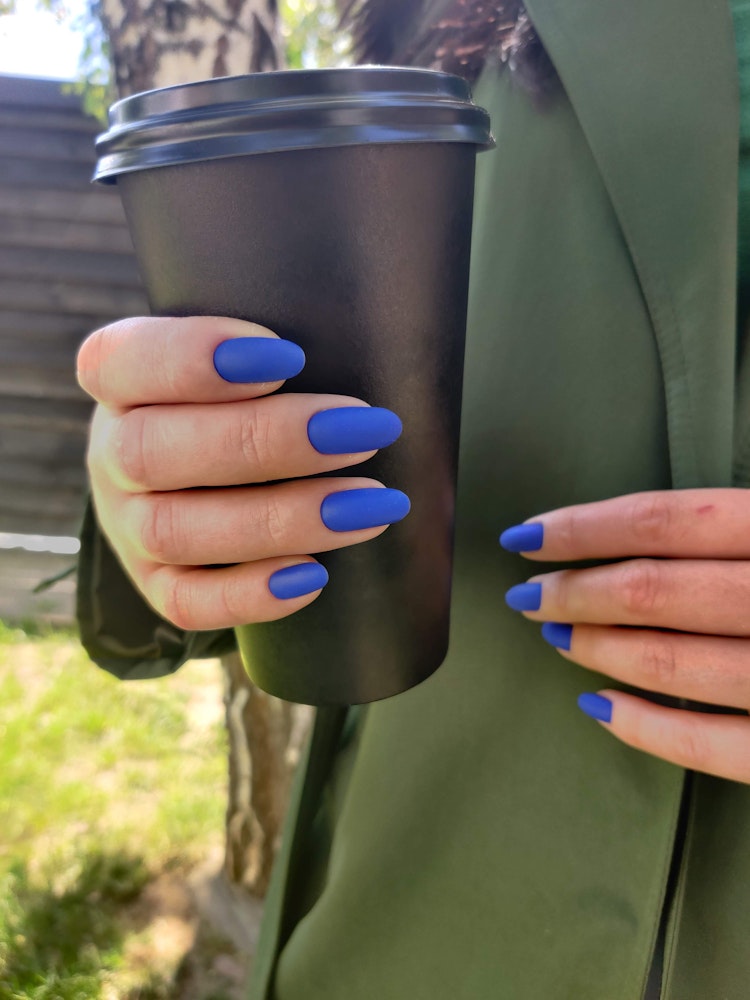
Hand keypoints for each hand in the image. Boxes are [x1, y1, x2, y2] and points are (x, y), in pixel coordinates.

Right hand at [77, 315, 406, 629]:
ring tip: (369, 506)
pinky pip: (185, 602)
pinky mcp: (154, 582)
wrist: (215, 467)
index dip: (193, 357)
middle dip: (269, 442)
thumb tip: (371, 348)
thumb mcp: (244, 357)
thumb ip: (278, 345)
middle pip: (155, 451)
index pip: (125, 360)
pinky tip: (315, 577)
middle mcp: (111, 453)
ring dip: (281, 519)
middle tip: (363, 431)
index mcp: (119, 379)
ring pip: (176, 531)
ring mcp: (126, 525)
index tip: (289, 356)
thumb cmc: (244, 393)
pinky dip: (249, 594)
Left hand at [500, 490, 749, 782]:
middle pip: (650, 590)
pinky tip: (598, 705)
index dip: (581, 529)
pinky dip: (644, 727)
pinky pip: (707, 744)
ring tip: (555, 636)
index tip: (525, 538)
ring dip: (595, 648)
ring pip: (667, 660)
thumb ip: (727, 527)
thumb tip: (634, 533)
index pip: (660, 521)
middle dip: (572, 592)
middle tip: (526, 596)